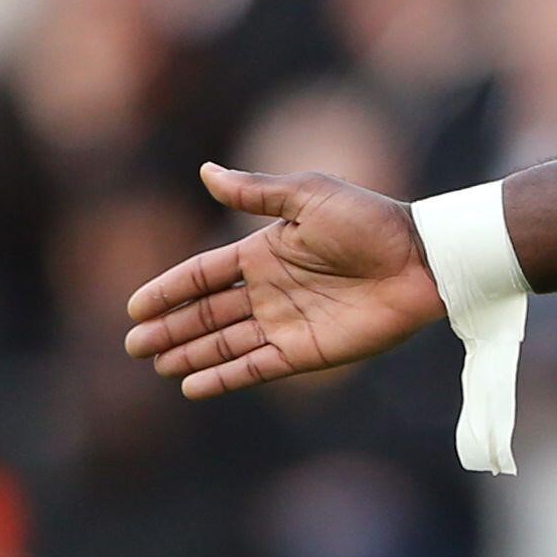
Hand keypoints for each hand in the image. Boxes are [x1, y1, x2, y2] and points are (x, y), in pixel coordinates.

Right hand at [124, 164, 446, 398]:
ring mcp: (286, 323)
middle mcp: (270, 290)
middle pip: (207, 313)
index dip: (170, 290)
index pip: (204, 275)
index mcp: (265, 251)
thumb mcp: (309, 196)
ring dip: (190, 353)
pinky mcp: (306, 351)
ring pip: (225, 342)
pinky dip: (224, 377)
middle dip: (170, 327)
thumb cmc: (370, 222)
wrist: (422, 259)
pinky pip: (256, 367)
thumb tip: (205, 171)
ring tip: (157, 364)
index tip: (135, 307)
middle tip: (134, 344)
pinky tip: (194, 385)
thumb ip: (256, 193)